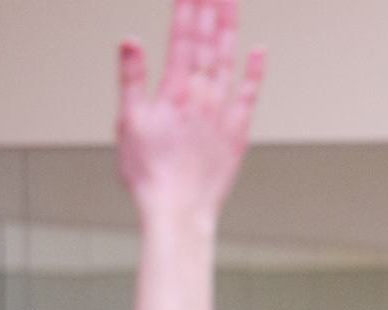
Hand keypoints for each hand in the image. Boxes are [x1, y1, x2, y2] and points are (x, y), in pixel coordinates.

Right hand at [116, 0, 263, 223]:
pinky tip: (259, 49)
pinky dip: (255, 71)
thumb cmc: (149, 173)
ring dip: (231, 28)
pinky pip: (250, 94)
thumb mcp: (128, 122)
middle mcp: (202, 96)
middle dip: (210, 7)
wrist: (179, 210)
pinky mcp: (238, 131)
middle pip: (208, 41)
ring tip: (231, 1)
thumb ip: (131, 78)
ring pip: (229, 60)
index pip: (182, 37)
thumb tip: (131, 40)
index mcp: (174, 91)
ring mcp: (224, 112)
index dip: (187, 7)